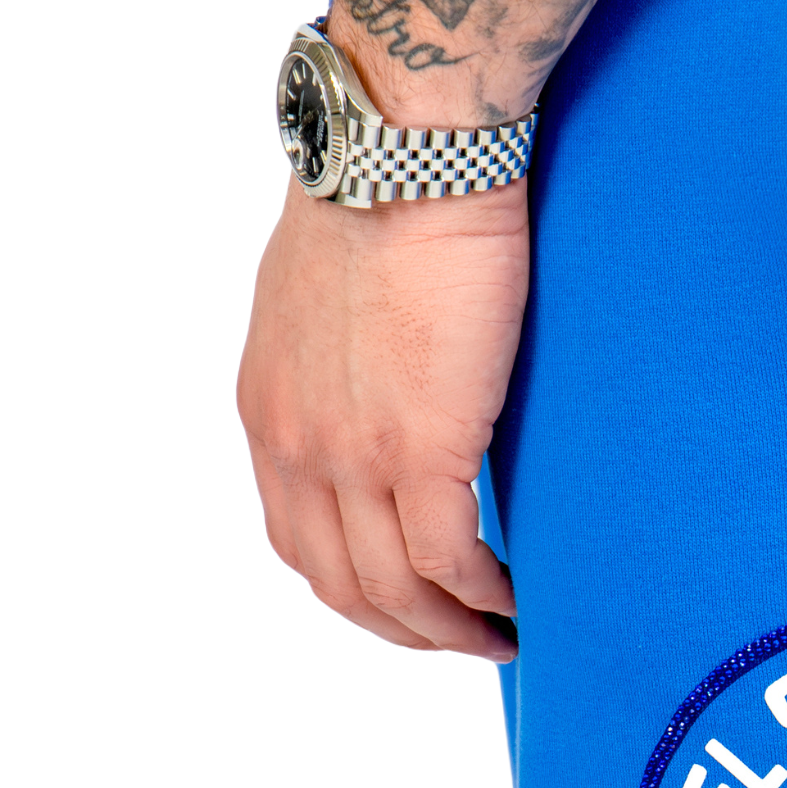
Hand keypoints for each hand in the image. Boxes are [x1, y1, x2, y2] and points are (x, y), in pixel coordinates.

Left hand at [238, 175, 527, 660]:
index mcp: (269, 409)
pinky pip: (450, 560)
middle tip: (463, 636)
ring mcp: (351, 455)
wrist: (407, 151)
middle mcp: (294, 445)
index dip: (358, 586)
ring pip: (393, 590)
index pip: (298, 539)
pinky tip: (517, 597)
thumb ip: (339, 358)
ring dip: (448, 629)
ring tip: (502, 634)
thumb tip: (387, 379)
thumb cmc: (388, 188)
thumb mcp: (326, 292)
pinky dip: (483, 595)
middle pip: (341, 584)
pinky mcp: (422, 448)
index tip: (412, 597)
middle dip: (405, 629)